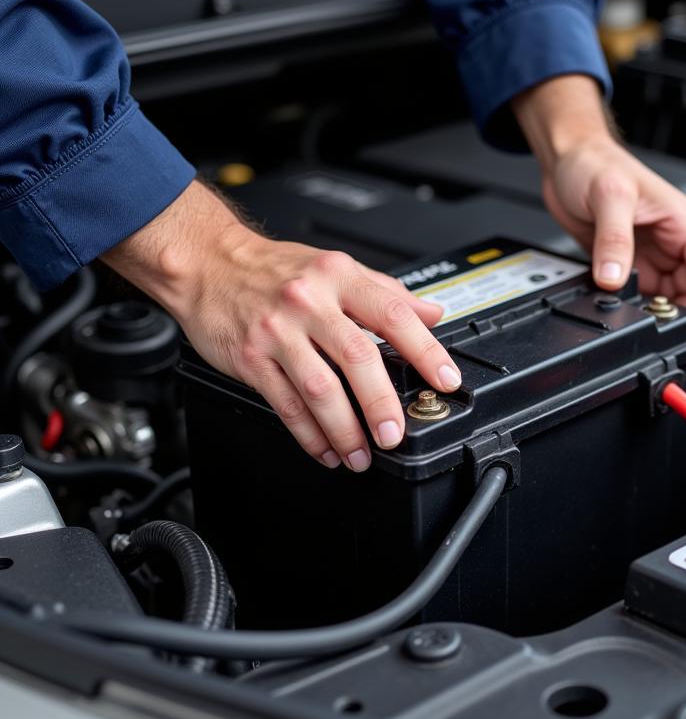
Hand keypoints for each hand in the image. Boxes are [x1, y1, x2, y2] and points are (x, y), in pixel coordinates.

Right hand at [103, 181, 460, 470]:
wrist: (207, 263)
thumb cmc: (274, 269)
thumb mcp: (336, 267)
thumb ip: (386, 292)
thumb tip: (432, 313)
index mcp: (339, 277)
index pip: (393, 314)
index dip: (425, 350)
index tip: (446, 379)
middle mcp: (310, 302)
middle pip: (358, 357)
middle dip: (381, 402)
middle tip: (396, 433)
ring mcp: (278, 332)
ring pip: (320, 389)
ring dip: (345, 430)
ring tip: (362, 455)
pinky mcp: (252, 359)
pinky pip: (286, 405)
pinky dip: (309, 435)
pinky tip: (326, 450)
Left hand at [512, 75, 685, 346]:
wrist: (566, 158)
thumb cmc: (594, 162)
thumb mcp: (609, 196)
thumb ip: (614, 240)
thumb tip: (615, 279)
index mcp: (682, 223)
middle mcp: (672, 241)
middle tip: (668, 339)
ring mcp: (651, 253)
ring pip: (670, 297)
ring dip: (661, 315)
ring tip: (644, 326)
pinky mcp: (627, 261)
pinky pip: (642, 294)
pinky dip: (637, 308)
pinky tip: (624, 312)